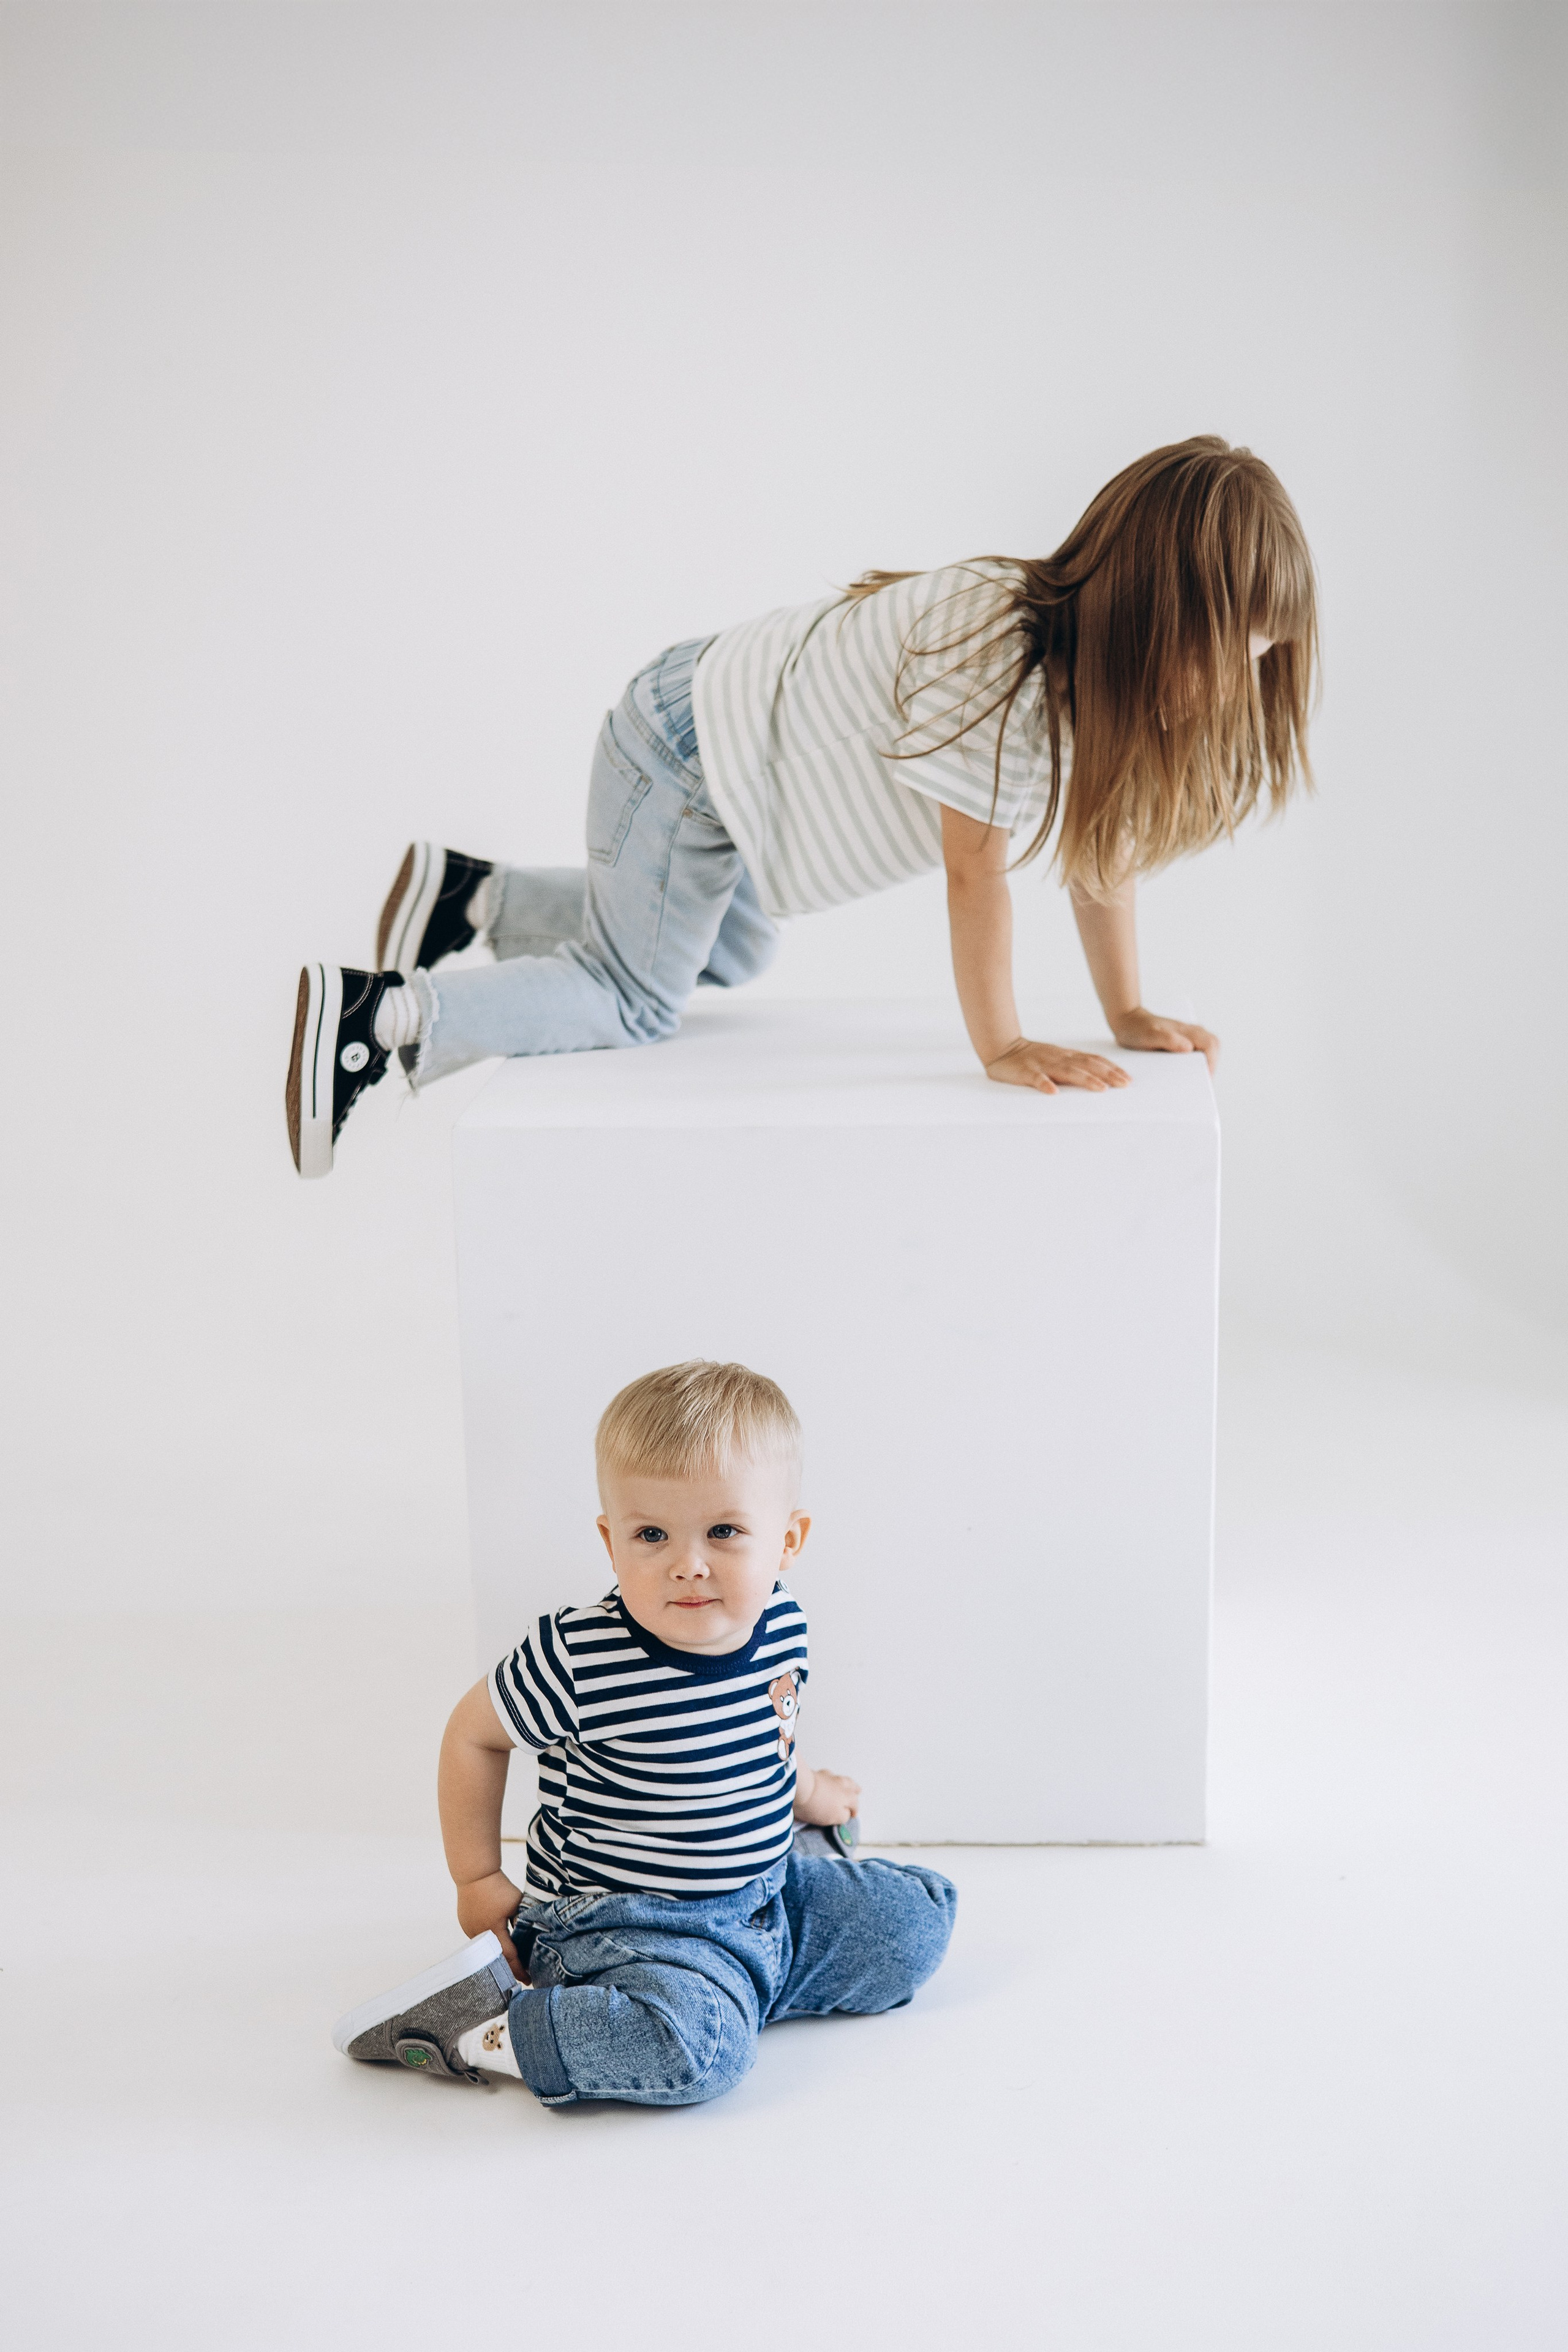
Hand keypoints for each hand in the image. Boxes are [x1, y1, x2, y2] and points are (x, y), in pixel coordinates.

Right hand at [455, 1868, 526, 1980]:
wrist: (475, 1874)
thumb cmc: (497, 1887)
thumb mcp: (516, 1904)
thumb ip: (522, 1921)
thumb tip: (527, 1934)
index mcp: (494, 1931)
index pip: (510, 1957)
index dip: (520, 1970)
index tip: (529, 1979)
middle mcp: (480, 1935)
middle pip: (496, 1958)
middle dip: (508, 1968)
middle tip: (520, 1976)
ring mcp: (470, 1930)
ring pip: (486, 1950)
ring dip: (497, 1956)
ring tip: (509, 1963)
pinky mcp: (465, 1924)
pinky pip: (478, 1939)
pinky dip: (488, 1944)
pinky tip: (495, 1945)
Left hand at [794, 1764, 861, 1825]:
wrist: (800, 1788)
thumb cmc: (817, 1806)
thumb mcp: (834, 1817)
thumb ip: (844, 1815)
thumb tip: (847, 1812)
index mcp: (847, 1796)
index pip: (855, 1803)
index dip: (854, 1810)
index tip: (853, 1815)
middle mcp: (840, 1784)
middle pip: (851, 1786)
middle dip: (855, 1789)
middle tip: (858, 1791)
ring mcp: (828, 1777)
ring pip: (841, 1778)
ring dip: (845, 1782)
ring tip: (846, 1783)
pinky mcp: (816, 1773)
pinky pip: (827, 1774)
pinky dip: (830, 1777)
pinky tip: (828, 1778)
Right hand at [984, 1037, 1129, 1095]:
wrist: (1002, 1047)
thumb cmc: (1032, 1057)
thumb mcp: (1057, 1058)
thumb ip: (1075, 1065)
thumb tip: (1100, 1077)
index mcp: (1067, 1056)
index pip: (1094, 1061)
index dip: (1112, 1070)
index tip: (1128, 1080)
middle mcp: (1059, 1058)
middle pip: (1087, 1066)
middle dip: (1107, 1075)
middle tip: (1124, 1085)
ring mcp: (1043, 1064)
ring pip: (1067, 1071)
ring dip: (1085, 1079)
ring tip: (1100, 1088)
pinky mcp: (1026, 1072)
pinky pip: (1036, 1078)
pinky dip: (1045, 1084)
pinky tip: (1053, 1093)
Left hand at [1108, 1007, 1218, 1074]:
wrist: (1126, 1021)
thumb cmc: (1137, 1027)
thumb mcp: (1149, 1034)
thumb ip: (1168, 1039)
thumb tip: (1188, 1048)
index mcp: (1185, 1031)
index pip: (1210, 1045)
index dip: (1211, 1062)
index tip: (1205, 1078)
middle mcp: (1189, 1032)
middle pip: (1212, 1047)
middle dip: (1211, 1064)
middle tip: (1202, 1081)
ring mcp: (1185, 1036)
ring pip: (1205, 1048)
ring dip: (1204, 1063)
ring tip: (1195, 1079)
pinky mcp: (1179, 1041)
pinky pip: (1194, 1051)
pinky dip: (1195, 1062)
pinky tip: (1185, 1073)